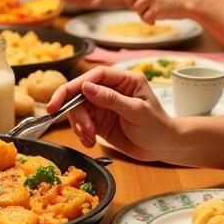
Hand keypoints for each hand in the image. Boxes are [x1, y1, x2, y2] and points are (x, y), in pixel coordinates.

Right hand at [46, 67, 179, 160]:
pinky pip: (82, 123)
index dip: (74, 85)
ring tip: (89, 138)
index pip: (94, 76)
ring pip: (78, 109)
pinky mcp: (100, 120)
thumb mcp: (136, 111)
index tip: (59, 100)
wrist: (164, 148)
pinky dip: (81, 133)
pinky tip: (89, 142)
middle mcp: (112, 89)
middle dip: (77, 112)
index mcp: (124, 79)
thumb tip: (86, 87)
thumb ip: (111, 99)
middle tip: (84, 129)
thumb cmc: (157, 126)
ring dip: (79, 124)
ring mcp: (104, 105)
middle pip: (81, 93)